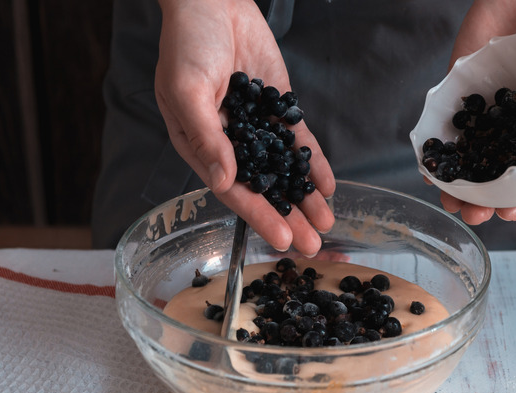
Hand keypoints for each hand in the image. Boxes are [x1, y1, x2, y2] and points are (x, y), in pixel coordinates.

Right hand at [154, 0, 335, 255]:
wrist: (212, 0)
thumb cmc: (188, 44)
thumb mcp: (187, 89)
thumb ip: (205, 137)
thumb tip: (224, 181)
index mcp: (200, 145)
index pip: (232, 190)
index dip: (259, 217)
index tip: (284, 240)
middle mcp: (230, 143)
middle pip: (263, 187)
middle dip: (289, 217)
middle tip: (313, 245)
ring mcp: (257, 126)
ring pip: (284, 169)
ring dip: (305, 196)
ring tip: (328, 222)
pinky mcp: (277, 108)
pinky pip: (298, 141)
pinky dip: (314, 163)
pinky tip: (329, 185)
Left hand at [441, 0, 515, 224]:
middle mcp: (509, 135)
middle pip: (493, 182)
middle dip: (486, 206)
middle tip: (484, 216)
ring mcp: (481, 120)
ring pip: (466, 167)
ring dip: (459, 192)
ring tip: (457, 205)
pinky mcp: (455, 100)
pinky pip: (442, 135)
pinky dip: (436, 158)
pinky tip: (433, 175)